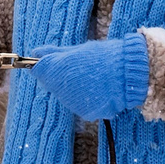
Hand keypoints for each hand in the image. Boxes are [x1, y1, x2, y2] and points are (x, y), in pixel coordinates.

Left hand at [29, 37, 150, 123]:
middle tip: (80, 67)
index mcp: (58, 70)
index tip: (51, 61)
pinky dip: (85, 97)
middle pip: (52, 83)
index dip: (44, 65)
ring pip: (65, 95)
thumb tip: (36, 52)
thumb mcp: (79, 50)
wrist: (128, 74)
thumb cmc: (105, 57)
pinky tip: (97, 88)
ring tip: (91, 77)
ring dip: (73, 87)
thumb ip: (56, 53)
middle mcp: (62, 89)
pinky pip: (79, 104)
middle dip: (60, 76)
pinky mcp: (85, 113)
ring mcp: (73, 103)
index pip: (39, 70)